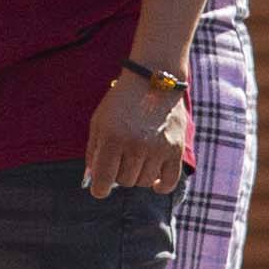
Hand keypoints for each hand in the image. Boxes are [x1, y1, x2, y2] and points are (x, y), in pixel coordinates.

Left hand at [86, 71, 194, 197]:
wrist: (153, 79)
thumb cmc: (121, 102)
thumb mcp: (99, 122)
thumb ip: (93, 151)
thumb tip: (93, 181)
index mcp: (112, 138)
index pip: (103, 180)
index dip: (100, 189)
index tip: (101, 189)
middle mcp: (135, 145)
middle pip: (125, 182)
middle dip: (119, 175)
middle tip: (122, 160)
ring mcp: (157, 148)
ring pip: (144, 182)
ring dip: (139, 176)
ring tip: (138, 160)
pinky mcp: (175, 149)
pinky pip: (169, 181)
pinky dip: (161, 186)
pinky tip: (155, 182)